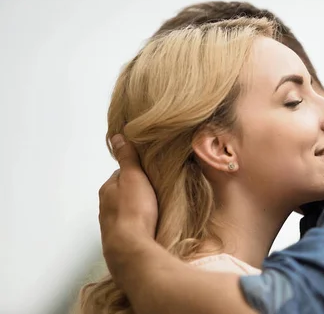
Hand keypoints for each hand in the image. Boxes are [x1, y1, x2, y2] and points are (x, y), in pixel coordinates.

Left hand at [98, 135, 157, 269]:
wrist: (130, 249)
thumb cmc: (133, 211)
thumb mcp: (134, 177)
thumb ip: (127, 158)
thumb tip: (117, 137)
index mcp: (107, 188)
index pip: (121, 173)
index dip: (136, 171)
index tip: (150, 172)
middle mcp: (105, 206)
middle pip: (123, 193)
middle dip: (137, 192)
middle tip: (156, 191)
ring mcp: (112, 225)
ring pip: (127, 211)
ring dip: (138, 209)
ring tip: (156, 209)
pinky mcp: (120, 240)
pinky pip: (131, 227)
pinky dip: (139, 224)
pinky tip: (151, 226)